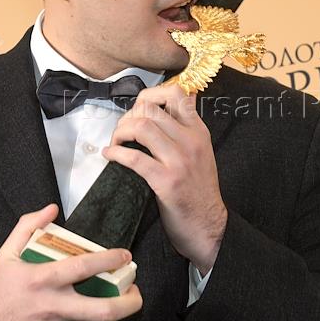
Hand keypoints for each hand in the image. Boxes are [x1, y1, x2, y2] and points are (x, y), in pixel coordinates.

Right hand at [0, 204, 142, 320]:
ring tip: (118, 302)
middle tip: (136, 289)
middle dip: (131, 300)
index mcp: (41, 280)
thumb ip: (27, 226)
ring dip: (116, 314)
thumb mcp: (4, 255)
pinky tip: (94, 318)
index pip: (86, 267)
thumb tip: (52, 208)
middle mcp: (53, 308)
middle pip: (106, 308)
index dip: (112, 259)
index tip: (125, 256)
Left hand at [102, 84, 226, 273]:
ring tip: (116, 143)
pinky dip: (116, 153)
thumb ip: (189, 128)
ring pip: (141, 126)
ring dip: (120, 132)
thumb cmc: (200, 192)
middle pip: (151, 109)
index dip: (150, 95)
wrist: (209, 226)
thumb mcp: (202, 152)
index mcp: (199, 132)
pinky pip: (134, 157)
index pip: (176, 94)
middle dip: (128, 116)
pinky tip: (110, 156)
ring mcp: (179, 160)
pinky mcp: (166, 180)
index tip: (137, 109)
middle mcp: (190, 141)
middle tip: (122, 131)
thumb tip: (184, 99)